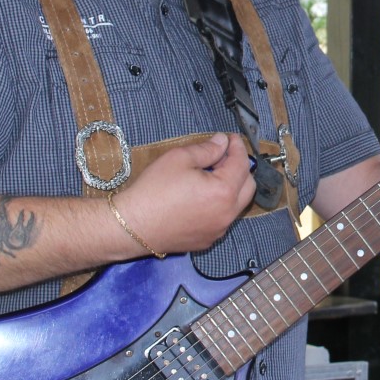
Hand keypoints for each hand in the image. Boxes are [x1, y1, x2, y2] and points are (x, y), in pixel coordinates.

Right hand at [111, 132, 256, 255]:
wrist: (132, 226)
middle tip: (222, 156)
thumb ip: (207, 149)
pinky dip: (220, 204)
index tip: (231, 139)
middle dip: (240, 168)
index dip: (238, 147)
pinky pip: (223, 218)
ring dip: (231, 187)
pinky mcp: (207, 240)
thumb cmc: (153, 191)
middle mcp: (227, 214)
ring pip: (237, 204)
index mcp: (224, 192)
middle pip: (248, 186)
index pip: (241, 164)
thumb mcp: (179, 159)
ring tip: (210, 175)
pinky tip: (201, 196)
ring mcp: (218, 230)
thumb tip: (222, 142)